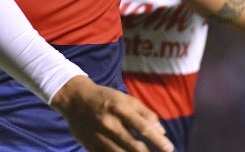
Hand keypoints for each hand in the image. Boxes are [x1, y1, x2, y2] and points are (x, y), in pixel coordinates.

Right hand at [51, 75, 172, 151]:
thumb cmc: (106, 98)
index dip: (158, 140)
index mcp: (120, 109)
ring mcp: (99, 137)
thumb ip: (145, 113)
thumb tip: (161, 131)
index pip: (143, 128)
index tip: (169, 148)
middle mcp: (109, 124)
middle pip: (134, 145)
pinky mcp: (90, 146)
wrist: (75, 99)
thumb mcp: (126, 99)